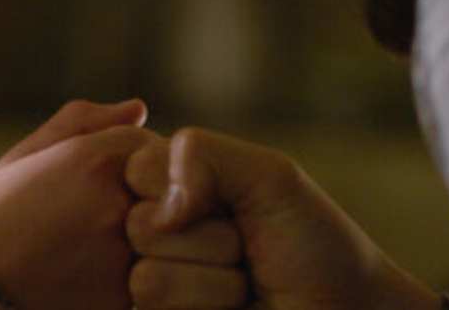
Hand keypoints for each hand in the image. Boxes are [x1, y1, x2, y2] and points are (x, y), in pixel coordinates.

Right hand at [0, 99, 153, 309]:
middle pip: (164, 188)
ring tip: (87, 249)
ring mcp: (124, 254)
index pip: (150, 145)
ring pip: (162, 235)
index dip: (129, 161)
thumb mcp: (20, 160)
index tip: (98, 181)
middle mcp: (116, 202)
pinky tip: (83, 276)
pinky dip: (129, 275)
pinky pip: (150, 276)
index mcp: (94, 158)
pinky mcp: (124, 299)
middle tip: (93, 218)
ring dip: (143, 238)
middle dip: (143, 197)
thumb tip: (139, 107)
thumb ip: (82, 125)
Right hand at [125, 128, 440, 309]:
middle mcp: (155, 231)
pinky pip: (153, 304)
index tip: (232, 202)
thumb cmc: (314, 245)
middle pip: (134, 223)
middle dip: (210, 238)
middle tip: (246, 248)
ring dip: (215, 280)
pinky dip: (210, 302)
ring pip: (144, 276)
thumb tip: (159, 210)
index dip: (185, 184)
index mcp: (173, 183)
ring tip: (245, 283)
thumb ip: (200, 154)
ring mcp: (154, 282)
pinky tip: (234, 308)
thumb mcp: (267, 174)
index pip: (134, 165)